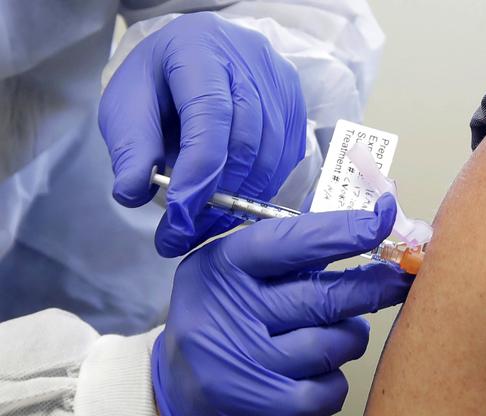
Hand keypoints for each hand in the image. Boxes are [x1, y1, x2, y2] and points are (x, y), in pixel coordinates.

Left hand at [99, 12, 306, 257]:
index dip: (198, 172)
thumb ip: (130, 146)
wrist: (190, 60)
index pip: (209, 114)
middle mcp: (250, 58)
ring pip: (271, 155)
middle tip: (186, 234)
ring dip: (240, 201)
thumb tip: (133, 193)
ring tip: (204, 226)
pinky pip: (285, 158)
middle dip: (217, 197)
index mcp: (199, 47)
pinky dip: (260, 188)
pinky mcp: (295, 105)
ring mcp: (279, 82)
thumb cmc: (156, 82)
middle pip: (246, 140)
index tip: (178, 218)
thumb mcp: (126, 106)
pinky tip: (232, 202)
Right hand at [152, 194, 413, 415]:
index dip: (344, 231)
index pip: (292, 242)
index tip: (382, 219)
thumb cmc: (221, 324)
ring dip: (350, 337)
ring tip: (334, 336)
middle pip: (325, 297)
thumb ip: (288, 257)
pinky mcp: (267, 410)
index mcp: (222, 268)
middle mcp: (229, 313)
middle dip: (373, 288)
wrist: (178, 402)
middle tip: (399, 280)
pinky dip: (335, 381)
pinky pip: (333, 388)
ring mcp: (247, 365)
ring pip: (337, 342)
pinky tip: (315, 376)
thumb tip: (363, 233)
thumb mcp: (234, 276)